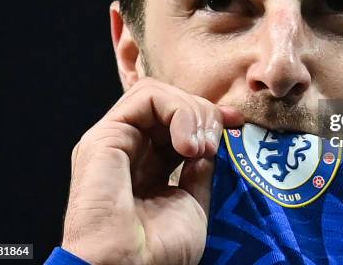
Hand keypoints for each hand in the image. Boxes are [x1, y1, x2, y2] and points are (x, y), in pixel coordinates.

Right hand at [61, 78, 242, 263]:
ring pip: (158, 94)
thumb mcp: (191, 203)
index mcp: (145, 166)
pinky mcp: (105, 136)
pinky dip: (177, 111)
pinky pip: (146, 98)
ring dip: (192, 112)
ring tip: (202, 149)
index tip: (237, 123)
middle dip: (204, 114)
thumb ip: (197, 171)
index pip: (176, 123)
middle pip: (169, 104)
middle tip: (215, 146)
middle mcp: (127, 148)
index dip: (208, 116)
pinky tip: (188, 145)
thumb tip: (208, 144)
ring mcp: (114, 140)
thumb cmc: (157, 252)